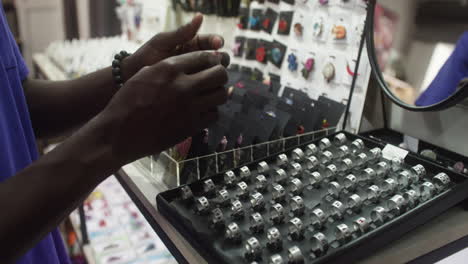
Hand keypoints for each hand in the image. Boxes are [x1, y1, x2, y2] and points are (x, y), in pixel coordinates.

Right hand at [102, 51, 229, 163]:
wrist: (119, 133)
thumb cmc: (127, 101)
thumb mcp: (144, 74)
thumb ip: (167, 67)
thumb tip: (189, 64)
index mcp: (169, 68)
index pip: (204, 57)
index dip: (212, 59)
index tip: (212, 64)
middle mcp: (182, 85)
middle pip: (219, 74)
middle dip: (220, 75)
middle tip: (215, 79)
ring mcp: (189, 107)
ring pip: (221, 95)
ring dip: (218, 93)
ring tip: (210, 95)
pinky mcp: (191, 126)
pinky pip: (214, 115)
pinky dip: (211, 112)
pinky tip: (202, 111)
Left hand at [122, 14, 223, 80]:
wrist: (133, 80)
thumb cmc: (146, 57)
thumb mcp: (162, 42)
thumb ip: (181, 33)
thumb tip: (200, 17)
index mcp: (191, 45)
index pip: (211, 42)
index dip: (216, 42)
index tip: (217, 44)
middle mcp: (196, 59)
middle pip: (218, 57)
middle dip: (220, 58)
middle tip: (217, 61)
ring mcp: (196, 76)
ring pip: (215, 73)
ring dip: (217, 73)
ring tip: (214, 75)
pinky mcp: (194, 89)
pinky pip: (207, 88)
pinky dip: (211, 87)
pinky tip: (210, 88)